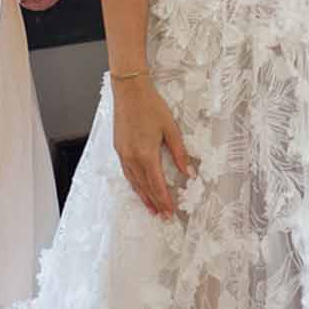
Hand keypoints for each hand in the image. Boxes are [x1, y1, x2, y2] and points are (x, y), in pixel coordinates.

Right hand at [112, 74, 191, 218]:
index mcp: (146, 154)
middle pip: (145, 186)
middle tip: (163, 216)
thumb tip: (189, 173)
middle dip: (155, 202)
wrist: (129, 92)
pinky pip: (127, 173)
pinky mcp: (119, 149)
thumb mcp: (171, 129)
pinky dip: (134, 184)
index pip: (157, 184)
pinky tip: (139, 189)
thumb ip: (180, 153)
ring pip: (134, 182)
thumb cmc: (152, 107)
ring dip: (143, 197)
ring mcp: (123, 154)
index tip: (170, 212)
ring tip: (151, 209)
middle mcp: (132, 158)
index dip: (164, 200)